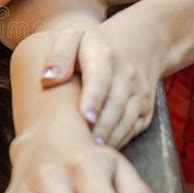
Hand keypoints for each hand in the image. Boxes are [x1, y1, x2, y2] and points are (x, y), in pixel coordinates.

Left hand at [40, 26, 159, 148]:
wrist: (136, 45)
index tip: (86, 116)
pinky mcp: (144, 110)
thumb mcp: (73, 38)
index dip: (94, 98)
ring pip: (126, 120)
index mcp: (104, 54)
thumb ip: (59, 54)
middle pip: (115, 104)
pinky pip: (133, 129)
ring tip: (91, 154)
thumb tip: (48, 78)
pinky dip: (118, 142)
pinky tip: (101, 153)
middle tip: (84, 146)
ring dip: (109, 138)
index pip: (100, 77)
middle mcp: (126, 74)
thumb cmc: (91, 47)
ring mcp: (138, 93)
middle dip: (101, 127)